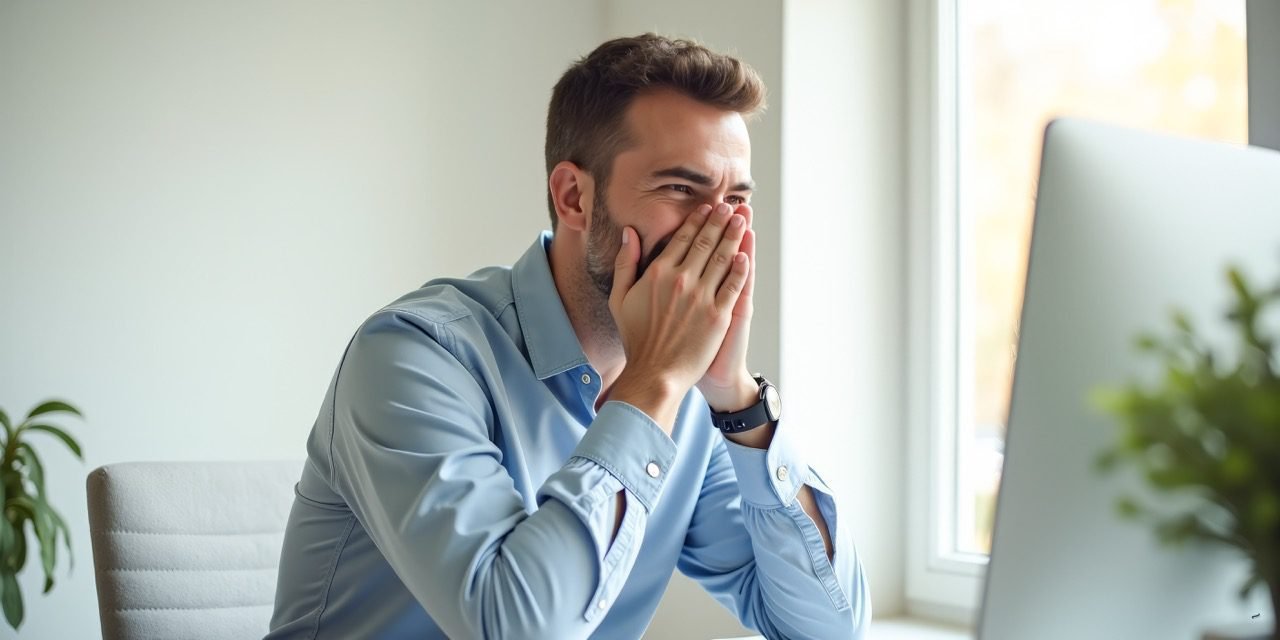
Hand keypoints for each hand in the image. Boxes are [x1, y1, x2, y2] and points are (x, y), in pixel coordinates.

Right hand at [608, 203, 750, 427]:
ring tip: (743, 220)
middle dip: (720, 221)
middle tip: (731, 206)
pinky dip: (740, 268)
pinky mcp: (718, 316)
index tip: (708, 207)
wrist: (655, 373)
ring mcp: (702, 298)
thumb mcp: (619, 298)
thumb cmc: (635, 338)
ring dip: (734, 236)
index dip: (697, 219)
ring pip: (722, 258)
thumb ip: (625, 263)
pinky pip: (733, 285)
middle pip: (705, 242)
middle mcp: (681, 280)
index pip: (682, 238)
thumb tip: (629, 232)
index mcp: (658, 273)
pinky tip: (746, 254)